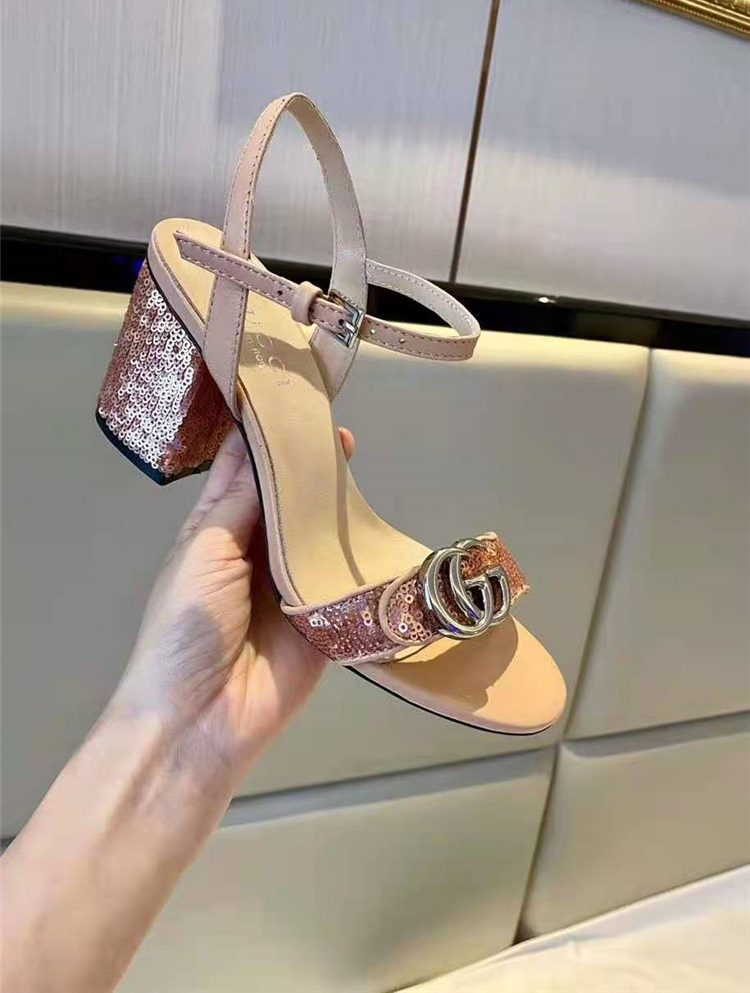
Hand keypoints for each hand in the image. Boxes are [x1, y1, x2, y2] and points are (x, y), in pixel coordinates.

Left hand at [109, 426, 354, 790]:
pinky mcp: (323, 617)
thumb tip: (268, 453)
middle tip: (339, 432)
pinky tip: (376, 524)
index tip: (290, 400)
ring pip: (315, 533)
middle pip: (285, 499)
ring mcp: (290, 584)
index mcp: (215, 529)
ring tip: (359, 466)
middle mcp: (254, 550)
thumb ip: (242, 503)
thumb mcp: (205, 552)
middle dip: (308, 467)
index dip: (263, 437)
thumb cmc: (188, 626)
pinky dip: (356, 554)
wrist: (202, 718)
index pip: (240, 470)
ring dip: (334, 505)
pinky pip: (342, 578)